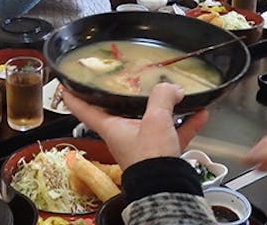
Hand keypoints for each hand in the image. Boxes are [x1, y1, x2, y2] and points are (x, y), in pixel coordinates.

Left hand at [63, 83, 209, 169]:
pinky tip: (200, 113)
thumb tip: (170, 88)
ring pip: (152, 120)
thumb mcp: (154, 120)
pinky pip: (174, 132)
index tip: (65, 83)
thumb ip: (162, 97)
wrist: (167, 188)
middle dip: (128, 95)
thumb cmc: (150, 159)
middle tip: (129, 79)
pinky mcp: (162, 153)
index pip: (84, 108)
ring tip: (178, 93)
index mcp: (111, 127)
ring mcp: (144, 144)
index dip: (73, 95)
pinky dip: (186, 123)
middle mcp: (124, 135)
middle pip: (121, 111)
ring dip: (166, 107)